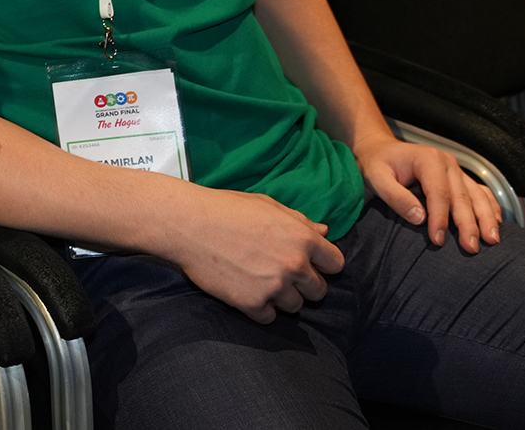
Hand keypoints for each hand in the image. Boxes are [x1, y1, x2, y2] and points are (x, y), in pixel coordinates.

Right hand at [161, 184, 344, 323]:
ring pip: (295, 307)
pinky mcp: (252, 303)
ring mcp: (274, 286)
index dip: (323, 264)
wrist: (189, 223)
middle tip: (281, 274)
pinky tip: (246, 291)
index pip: (336, 264)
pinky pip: (269, 317)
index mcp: (302, 238)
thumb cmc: (227, 208)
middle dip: (303, 284)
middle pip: (318, 290)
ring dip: (282, 298)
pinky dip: (260, 308)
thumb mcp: (267, 205)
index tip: (310, 264)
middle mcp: (294, 265)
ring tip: (260, 282)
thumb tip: (323, 232)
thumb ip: (299, 221)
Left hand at [352, 131, 500, 253]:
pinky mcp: (459, 177)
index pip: (439, 193)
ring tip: (492, 240)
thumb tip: (420, 218)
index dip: (440, 218)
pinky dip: (490, 207)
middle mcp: (447, 163)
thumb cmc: (376, 164)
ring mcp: (456, 170)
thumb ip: (396, 197)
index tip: (438, 240)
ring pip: (476, 196)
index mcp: (428, 159)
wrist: (379, 149)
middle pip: (462, 197)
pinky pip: (480, 192)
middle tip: (472, 248)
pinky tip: (497, 223)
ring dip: (486, 218)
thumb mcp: (376, 178)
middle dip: (469, 224)